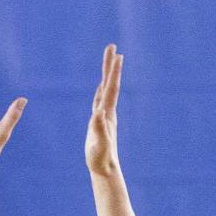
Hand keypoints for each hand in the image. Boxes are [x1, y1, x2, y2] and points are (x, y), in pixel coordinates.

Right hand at [85, 43, 122, 175]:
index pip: (111, 88)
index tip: (117, 54)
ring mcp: (104, 116)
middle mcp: (108, 112)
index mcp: (107, 114)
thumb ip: (100, 130)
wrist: (105, 169)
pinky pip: (99, 101)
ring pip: (105, 90)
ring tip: (110, 60)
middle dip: (110, 65)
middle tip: (112, 46)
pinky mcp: (98, 122)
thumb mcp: (99, 145)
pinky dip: (100, 90)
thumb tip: (98, 114)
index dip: (113, 72)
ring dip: (107, 74)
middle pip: (109, 84)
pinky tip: (100, 87)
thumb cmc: (101, 159)